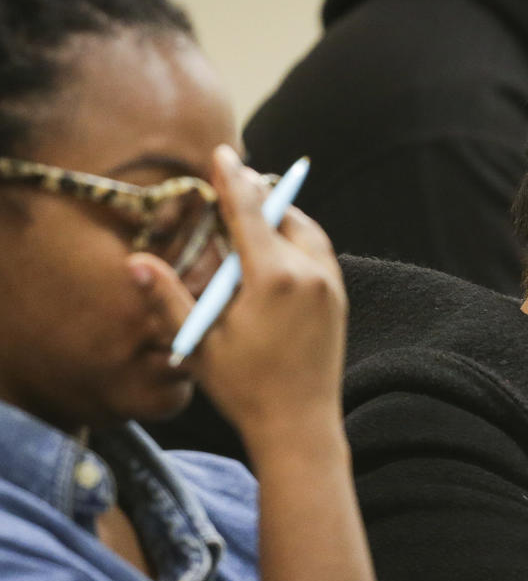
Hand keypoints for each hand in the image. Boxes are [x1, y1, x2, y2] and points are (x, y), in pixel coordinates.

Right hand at [129, 144, 347, 437]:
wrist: (301, 426)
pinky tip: (281, 248)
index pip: (250, 211)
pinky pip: (321, 253)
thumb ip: (168, 298)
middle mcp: (309, 273)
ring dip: (283, 216)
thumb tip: (135, 262)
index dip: (233, 179)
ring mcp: (330, 286)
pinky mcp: (339, 300)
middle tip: (237, 184)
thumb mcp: (200, 344)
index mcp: (273, 277)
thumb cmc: (246, 388)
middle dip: (260, 196)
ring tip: (258, 212)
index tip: (223, 153)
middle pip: (284, 215)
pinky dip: (301, 239)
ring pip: (308, 231)